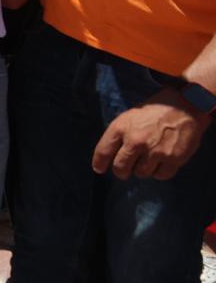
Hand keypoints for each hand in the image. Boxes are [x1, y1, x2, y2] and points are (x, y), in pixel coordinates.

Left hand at [91, 89, 207, 179]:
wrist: (183, 107)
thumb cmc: (153, 112)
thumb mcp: (129, 117)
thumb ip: (119, 135)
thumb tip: (109, 156)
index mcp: (121, 128)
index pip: (103, 151)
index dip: (99, 163)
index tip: (99, 169)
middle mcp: (136, 141)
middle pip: (120, 168)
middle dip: (121, 172)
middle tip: (124, 171)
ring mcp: (154, 151)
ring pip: (141, 174)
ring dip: (142, 170)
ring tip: (148, 159)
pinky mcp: (173, 159)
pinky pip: (160, 176)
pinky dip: (159, 172)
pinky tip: (160, 162)